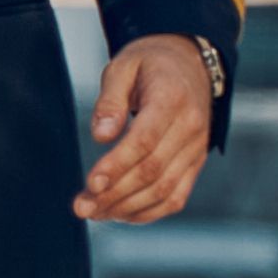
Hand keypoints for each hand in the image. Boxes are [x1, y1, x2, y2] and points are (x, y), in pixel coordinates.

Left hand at [77, 37, 217, 222]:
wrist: (191, 63)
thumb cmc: (149, 64)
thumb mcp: (123, 66)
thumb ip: (109, 100)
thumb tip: (101, 136)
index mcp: (172, 99)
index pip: (144, 141)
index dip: (117, 166)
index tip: (90, 184)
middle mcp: (191, 127)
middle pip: (152, 171)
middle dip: (114, 194)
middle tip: (81, 207)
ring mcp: (197, 148)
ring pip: (164, 190)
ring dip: (127, 208)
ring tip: (94, 213)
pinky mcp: (196, 163)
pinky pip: (176, 197)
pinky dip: (148, 212)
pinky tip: (119, 213)